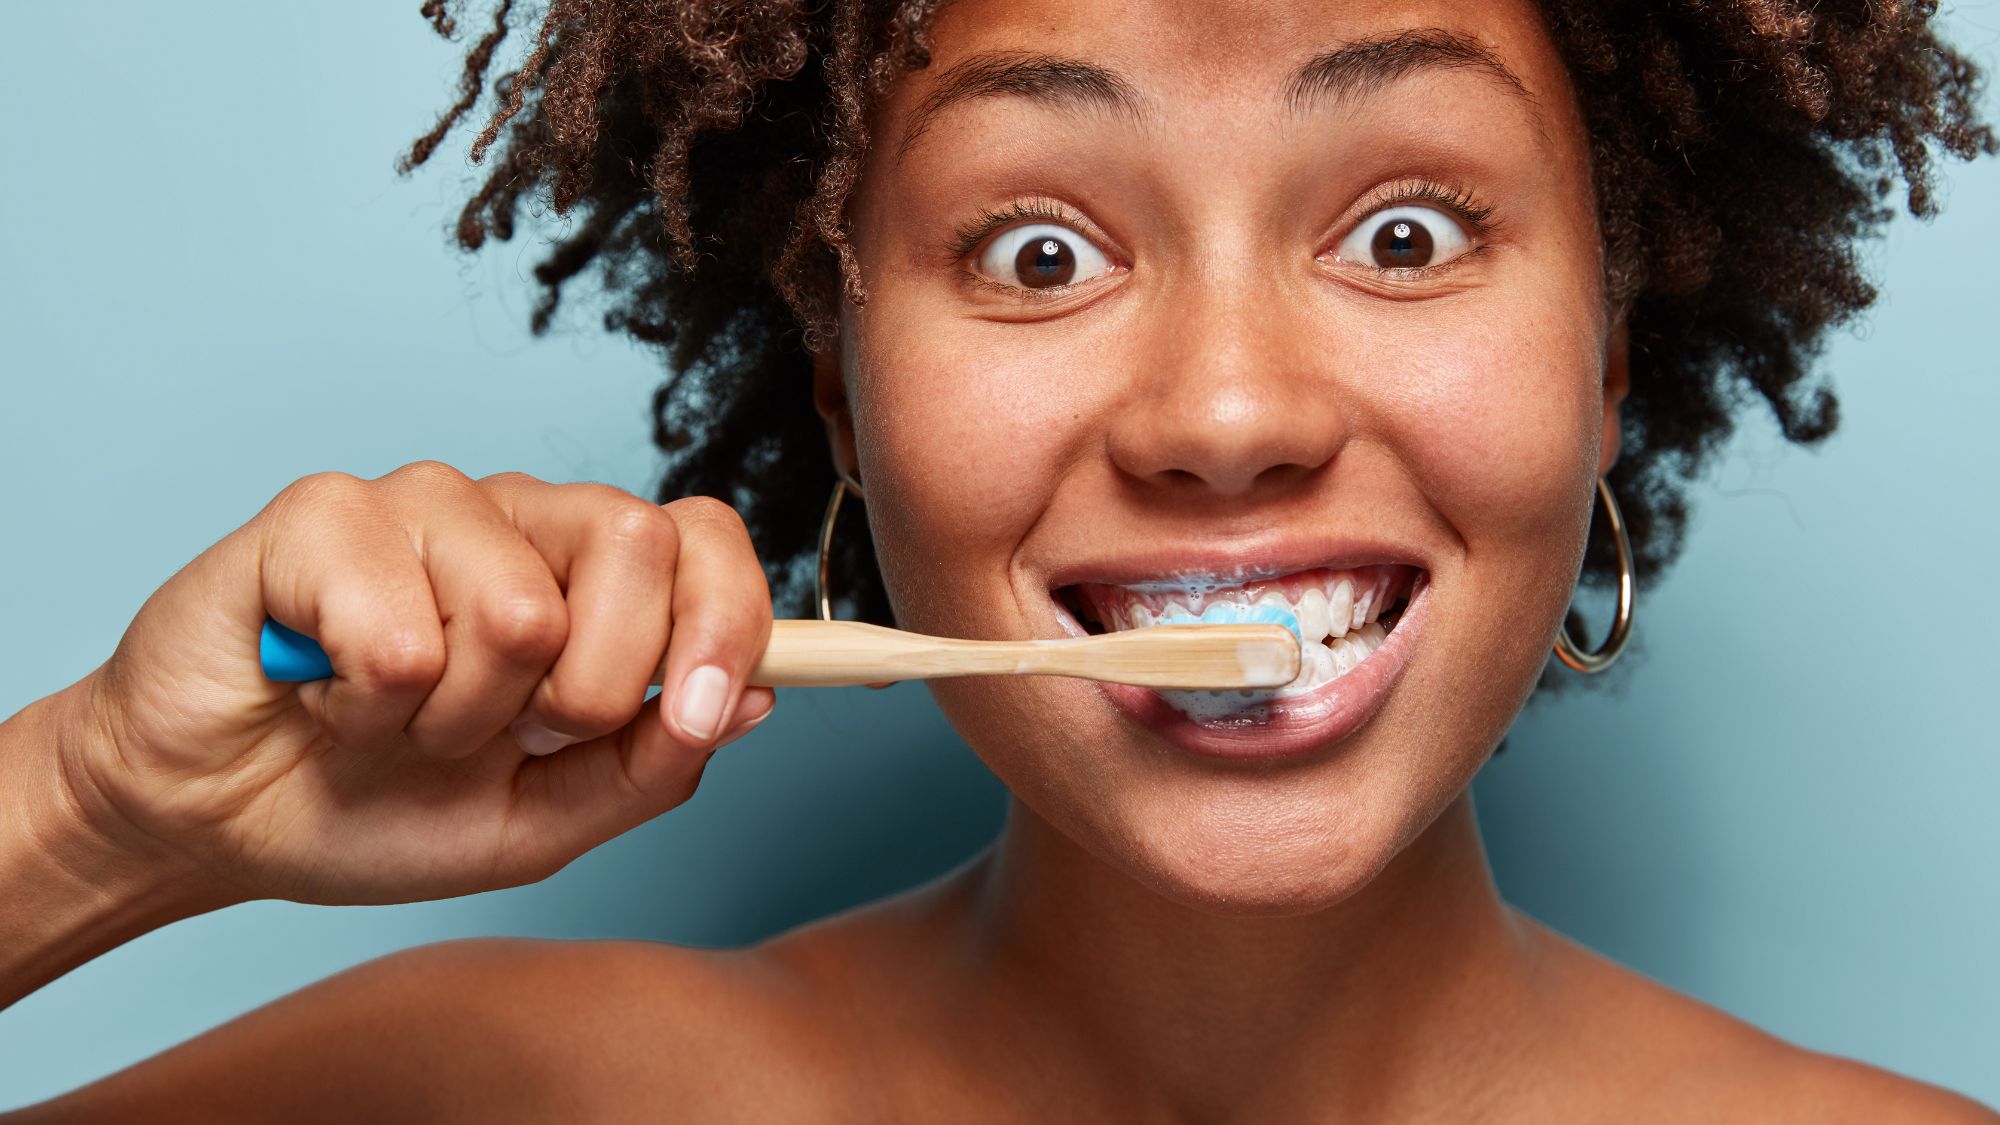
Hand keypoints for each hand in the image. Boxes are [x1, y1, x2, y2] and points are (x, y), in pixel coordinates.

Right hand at [55, 462, 774, 905]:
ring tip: (396, 721)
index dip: (728, 619)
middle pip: (637, 545)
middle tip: (507, 735)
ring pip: (518, 609)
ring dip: (455, 719)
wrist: (222, 820)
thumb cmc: (384, 804)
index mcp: (589, 577)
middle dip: (588, 691)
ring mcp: (424, 503)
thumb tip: (761, 696)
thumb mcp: (545, 820)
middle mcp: (519, 521)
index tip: (704, 712)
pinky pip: (397, 631)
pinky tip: (325, 694)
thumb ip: (654, 765)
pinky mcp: (322, 513)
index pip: (704, 536)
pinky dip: (362, 706)